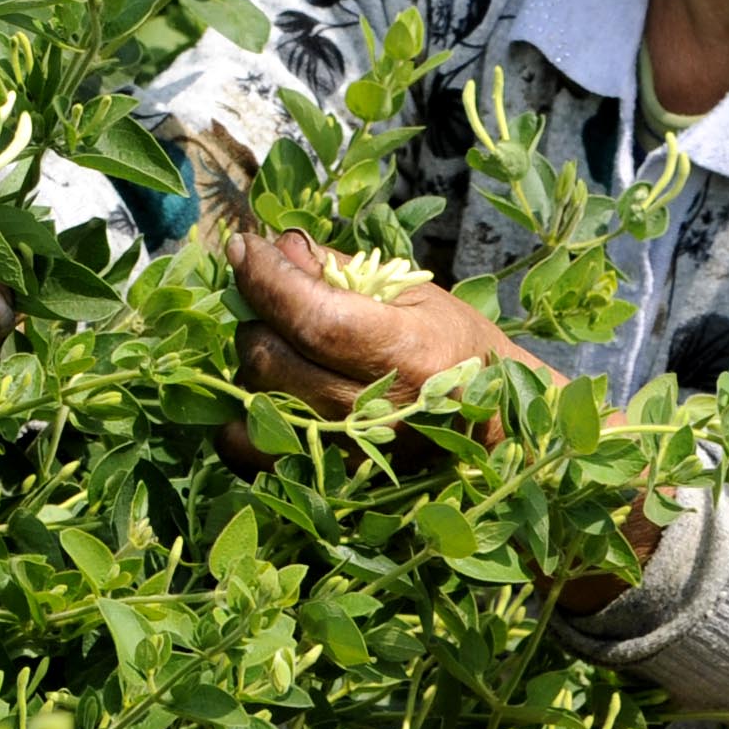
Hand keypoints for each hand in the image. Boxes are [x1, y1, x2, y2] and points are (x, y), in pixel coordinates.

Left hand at [219, 227, 543, 468]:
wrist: (492, 426)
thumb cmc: (454, 345)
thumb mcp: (412, 292)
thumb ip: (340, 269)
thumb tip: (277, 246)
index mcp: (409, 356)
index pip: (315, 318)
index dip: (268, 279)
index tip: (243, 246)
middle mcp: (375, 414)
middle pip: (271, 360)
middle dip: (255, 316)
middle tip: (268, 297)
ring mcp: (348, 456)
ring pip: (253, 400)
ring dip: (250, 361)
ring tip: (276, 342)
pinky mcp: (327, 482)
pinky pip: (246, 451)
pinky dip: (237, 418)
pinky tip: (259, 389)